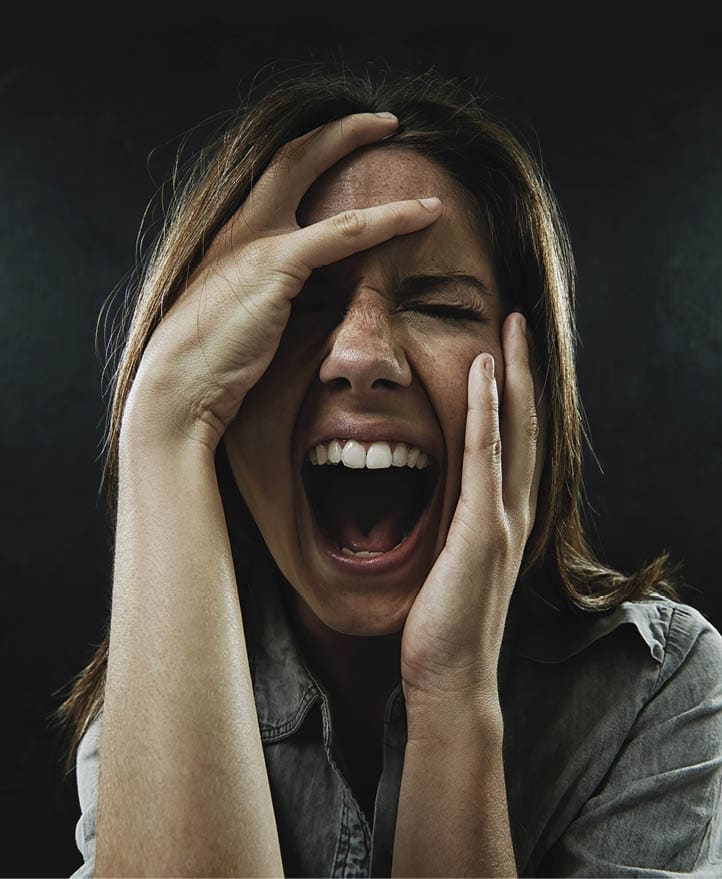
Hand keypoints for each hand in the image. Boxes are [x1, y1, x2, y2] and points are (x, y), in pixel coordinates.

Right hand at [122, 112, 442, 451]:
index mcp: (231, 239)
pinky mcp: (276, 264)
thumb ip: (264, 298)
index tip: (345, 148)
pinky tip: (424, 213)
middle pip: (292, 155)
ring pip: (320, 178)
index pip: (275, 178)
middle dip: (340, 130)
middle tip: (385, 121)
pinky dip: (390, 219)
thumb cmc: (208, 366)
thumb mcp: (238, 319)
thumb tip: (296, 307)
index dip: (312, 156)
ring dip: (365, 152)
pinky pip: (345, 232)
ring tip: (405, 144)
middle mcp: (241, 228)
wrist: (178, 386)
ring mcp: (256, 240)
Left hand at [400, 311, 543, 711]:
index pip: (514, 444)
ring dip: (512, 376)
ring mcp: (502, 519)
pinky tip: (483, 371)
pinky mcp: (482, 529)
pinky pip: (485, 456)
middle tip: (519, 324)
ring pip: (515, 430)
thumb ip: (449, 529)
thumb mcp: (448, 564)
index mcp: (502, 519)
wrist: (449, 676)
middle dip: (523, 372)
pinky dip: (487, 410)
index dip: (513, 397)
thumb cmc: (442, 625)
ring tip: (510, 329)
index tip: (504, 357)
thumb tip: (428, 503)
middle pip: (526, 426)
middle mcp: (512, 512)